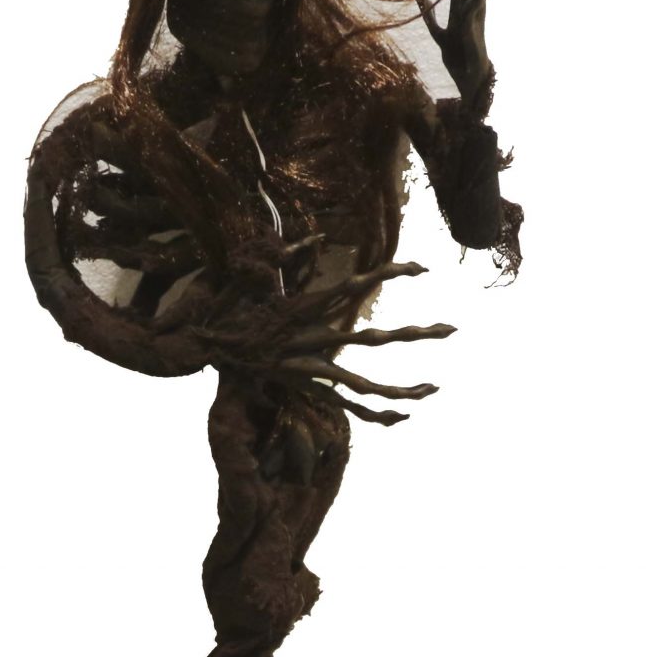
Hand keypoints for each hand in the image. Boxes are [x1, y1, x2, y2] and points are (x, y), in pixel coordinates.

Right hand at [185, 254, 456, 424]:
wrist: (202, 346)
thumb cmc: (226, 306)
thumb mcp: (253, 275)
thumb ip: (289, 258)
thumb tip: (316, 238)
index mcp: (305, 309)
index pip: (355, 288)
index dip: (388, 275)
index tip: (420, 268)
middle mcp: (314, 341)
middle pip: (375, 339)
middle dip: (415, 334)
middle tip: (454, 328)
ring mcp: (311, 367)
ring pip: (365, 384)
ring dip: (402, 388)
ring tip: (434, 389)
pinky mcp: (305, 385)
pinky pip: (344, 405)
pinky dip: (373, 414)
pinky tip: (400, 418)